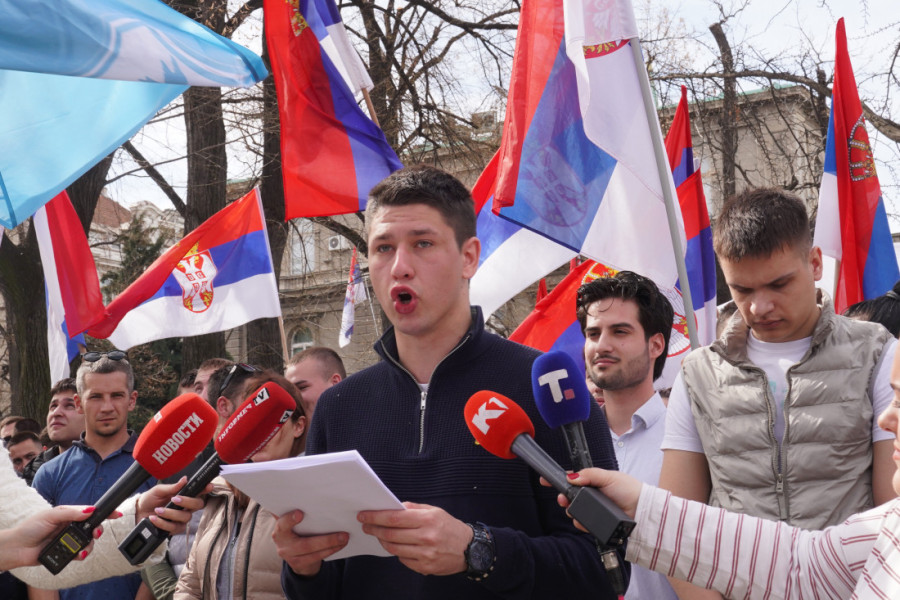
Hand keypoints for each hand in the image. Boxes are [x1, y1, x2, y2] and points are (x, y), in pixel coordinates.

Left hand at [0, 505, 119, 569]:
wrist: (18, 548)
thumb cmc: (31, 528)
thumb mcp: (50, 515)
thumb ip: (71, 513)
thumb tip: (90, 510)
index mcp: (69, 515)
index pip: (90, 513)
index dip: (104, 513)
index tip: (116, 514)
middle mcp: (71, 528)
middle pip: (92, 529)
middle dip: (97, 531)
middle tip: (96, 534)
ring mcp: (69, 541)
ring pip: (88, 543)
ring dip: (87, 546)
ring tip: (80, 550)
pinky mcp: (66, 553)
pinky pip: (79, 555)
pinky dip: (80, 555)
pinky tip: (76, 555)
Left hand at [135, 477, 209, 534]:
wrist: (138, 513)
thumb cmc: (150, 500)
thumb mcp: (159, 490)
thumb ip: (172, 487)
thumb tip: (185, 479)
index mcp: (184, 496)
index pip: (199, 493)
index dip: (206, 490)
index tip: (208, 486)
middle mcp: (186, 507)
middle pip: (198, 505)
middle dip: (187, 501)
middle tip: (174, 499)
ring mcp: (181, 519)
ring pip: (185, 517)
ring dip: (170, 513)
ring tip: (157, 510)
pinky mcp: (174, 529)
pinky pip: (173, 527)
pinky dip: (162, 523)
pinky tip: (154, 518)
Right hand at [272, 510, 348, 576]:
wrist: (292, 551)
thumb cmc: (296, 528)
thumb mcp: (293, 521)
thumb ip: (298, 511)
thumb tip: (316, 497)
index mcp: (280, 528)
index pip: (282, 523)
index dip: (290, 519)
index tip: (300, 513)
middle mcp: (282, 543)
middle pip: (304, 544)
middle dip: (325, 540)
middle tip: (343, 534)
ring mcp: (289, 556)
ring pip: (312, 552)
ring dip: (331, 545)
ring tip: (345, 538)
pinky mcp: (298, 564)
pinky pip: (316, 558)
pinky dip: (330, 550)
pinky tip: (341, 544)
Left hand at [357, 502, 472, 575]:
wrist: (470, 550)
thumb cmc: (450, 528)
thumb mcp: (435, 511)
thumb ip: (413, 508)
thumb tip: (393, 507)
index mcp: (428, 519)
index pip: (395, 518)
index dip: (376, 517)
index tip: (364, 515)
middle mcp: (426, 537)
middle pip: (391, 534)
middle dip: (374, 529)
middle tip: (366, 525)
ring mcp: (425, 554)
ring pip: (394, 548)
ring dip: (383, 541)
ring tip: (379, 535)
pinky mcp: (425, 567)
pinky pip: (402, 559)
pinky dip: (396, 552)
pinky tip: (397, 545)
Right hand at [542, 469, 642, 529]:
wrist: (642, 509)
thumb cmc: (628, 489)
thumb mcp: (608, 477)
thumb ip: (590, 475)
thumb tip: (571, 477)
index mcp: (593, 483)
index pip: (573, 481)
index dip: (559, 481)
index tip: (545, 481)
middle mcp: (592, 497)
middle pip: (570, 498)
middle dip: (564, 499)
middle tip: (563, 500)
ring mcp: (594, 511)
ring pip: (575, 512)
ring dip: (572, 512)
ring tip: (574, 512)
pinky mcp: (598, 524)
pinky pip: (583, 524)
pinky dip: (581, 524)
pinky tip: (583, 522)